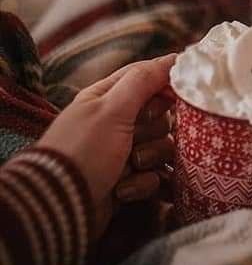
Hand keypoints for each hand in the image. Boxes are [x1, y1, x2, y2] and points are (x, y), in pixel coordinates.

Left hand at [38, 55, 175, 235]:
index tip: (176, 95)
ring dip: (151, 156)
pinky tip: (124, 189)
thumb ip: (144, 80)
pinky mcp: (130, 180)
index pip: (147, 77)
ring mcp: (124, 152)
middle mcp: (117, 122)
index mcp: (108, 97)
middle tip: (137, 136)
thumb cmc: (85, 150)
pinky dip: (143, 183)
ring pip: (163, 145)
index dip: (165, 84)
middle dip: (155, 128)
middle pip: (162, 114)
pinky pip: (155, 175)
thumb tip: (174, 57)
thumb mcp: (112, 109)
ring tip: (130, 166)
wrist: (61, 207)